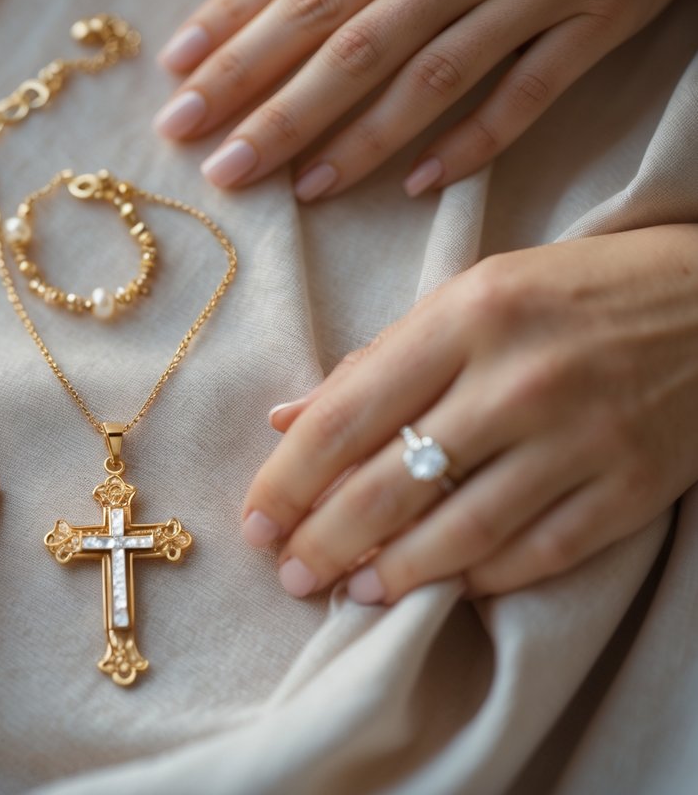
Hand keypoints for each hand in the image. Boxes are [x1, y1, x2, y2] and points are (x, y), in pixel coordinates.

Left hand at [153, 0, 696, 198]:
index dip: (235, 32)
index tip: (177, 84)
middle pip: (350, 36)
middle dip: (273, 104)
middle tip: (217, 165)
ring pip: (430, 72)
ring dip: (360, 137)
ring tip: (301, 190)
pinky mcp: (598, 19)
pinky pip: (529, 92)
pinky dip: (472, 140)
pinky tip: (416, 185)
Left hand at [242, 225, 697, 603]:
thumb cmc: (572, 293)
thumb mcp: (469, 297)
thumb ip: (377, 361)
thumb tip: (286, 419)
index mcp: (465, 317)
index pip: (344, 418)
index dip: (286, 482)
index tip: (255, 524)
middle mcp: (517, 378)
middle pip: (389, 486)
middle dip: (323, 544)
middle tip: (289, 578)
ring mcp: (580, 437)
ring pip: (459, 534)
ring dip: (391, 575)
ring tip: (349, 593)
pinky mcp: (631, 485)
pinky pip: (536, 554)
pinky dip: (478, 579)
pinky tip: (440, 587)